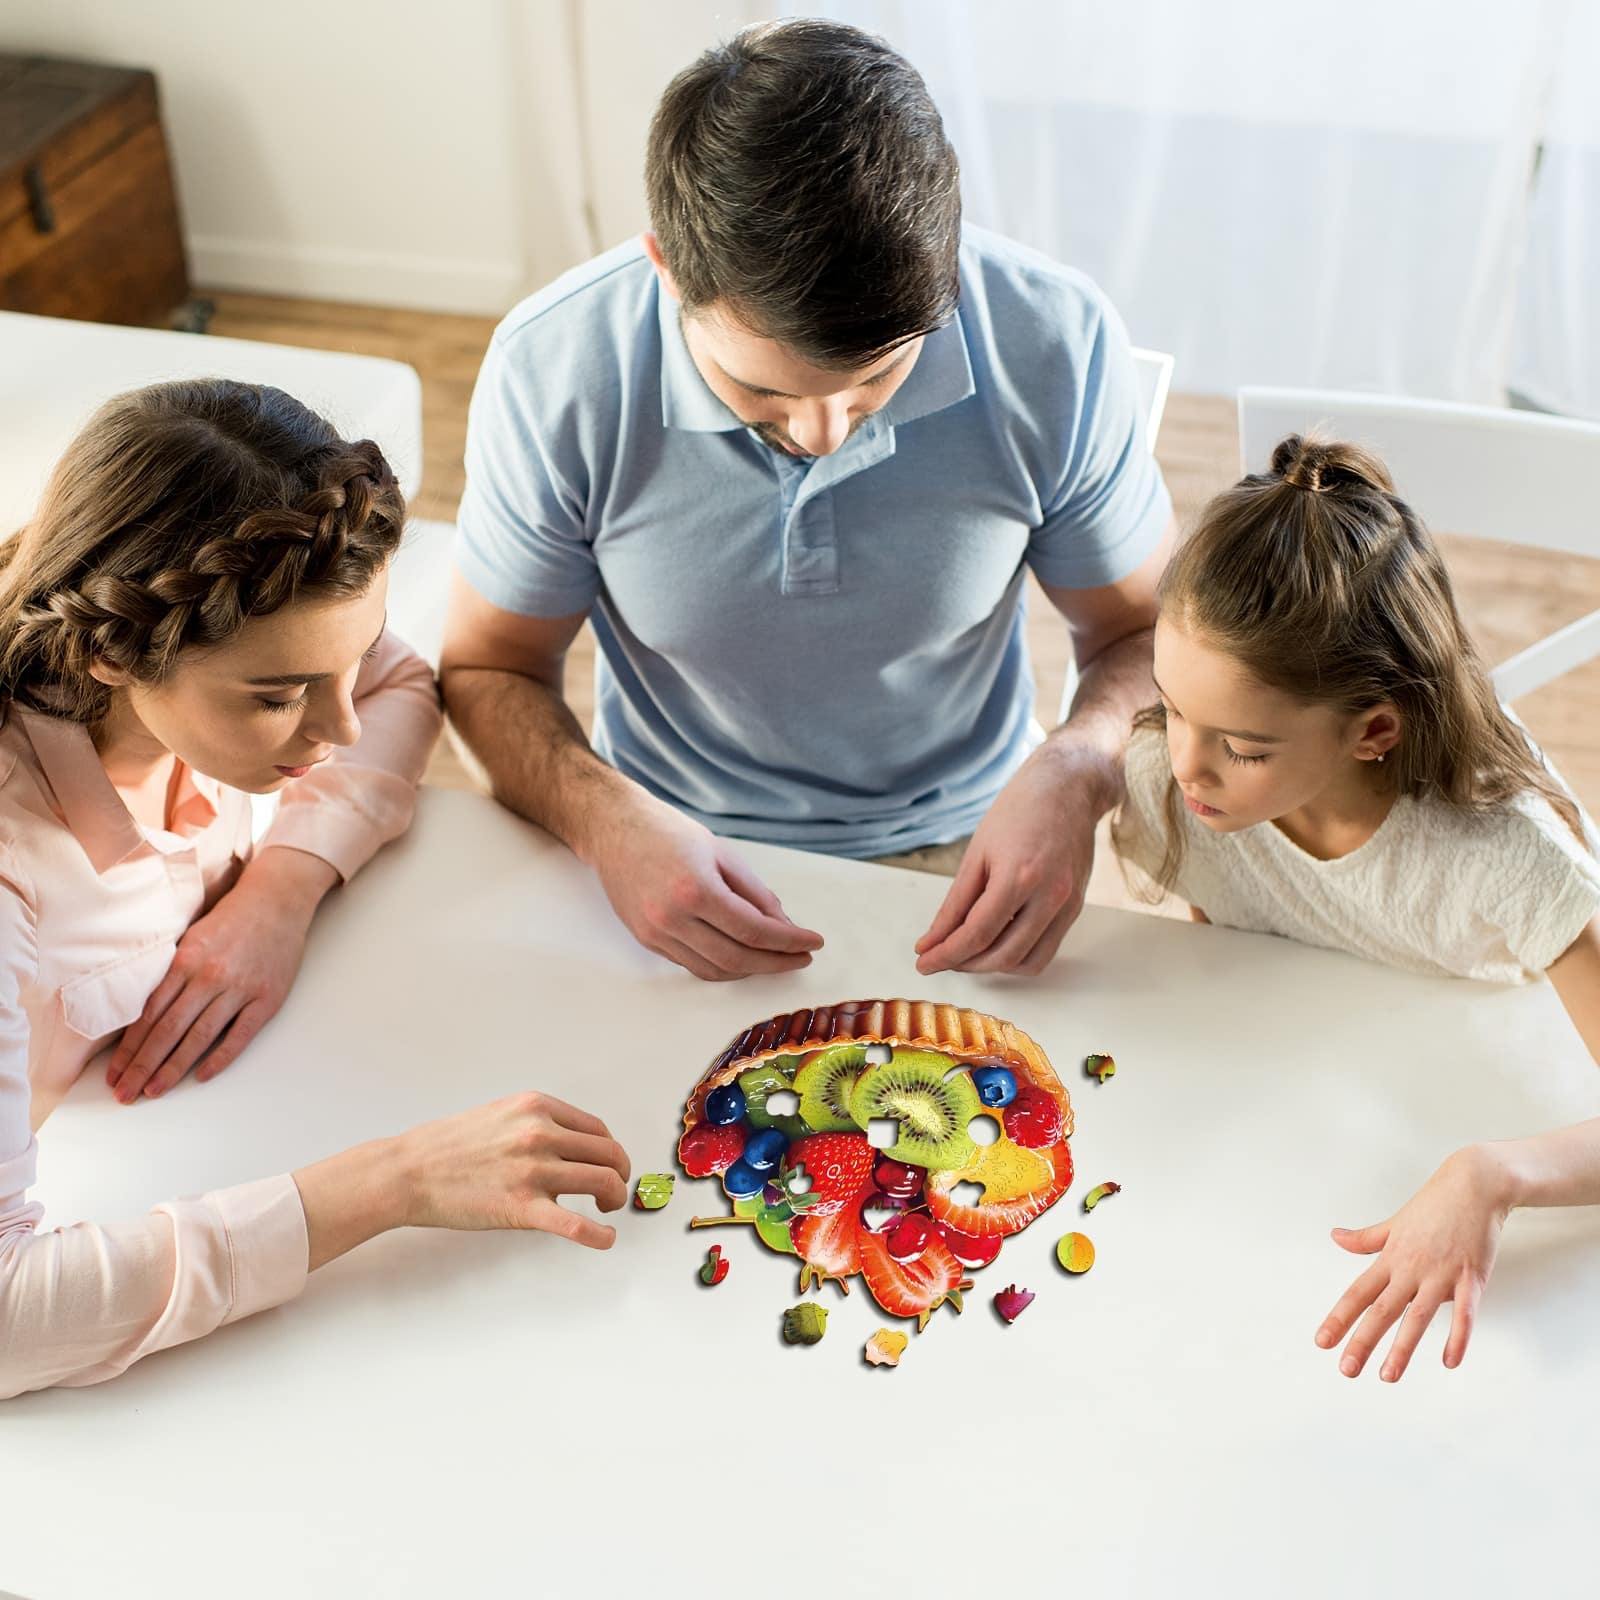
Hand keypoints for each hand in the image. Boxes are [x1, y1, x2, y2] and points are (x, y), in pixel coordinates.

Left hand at [107, 847, 337, 1102]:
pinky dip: (220, 1057)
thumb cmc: (231, 919)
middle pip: (167, 1031)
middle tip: (125, 1094)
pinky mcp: (267, 998)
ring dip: (173, 1068)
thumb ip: (171, 973)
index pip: (149, 1015)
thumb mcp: (191, 938)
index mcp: (185, 961)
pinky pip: (240, 1035)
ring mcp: (239, 989)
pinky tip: (201, 1076)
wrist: (277, 900)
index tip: (115, 1073)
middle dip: (142, 1066)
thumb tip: (143, 1014)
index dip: (129, 1048)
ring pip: (198, 1037)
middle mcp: (209, 977)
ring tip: (153, 1091)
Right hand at [295, 1092, 632, 1268]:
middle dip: (619, 1174)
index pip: (598, 1129)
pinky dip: (600, 1235)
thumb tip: (571, 1143)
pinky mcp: (523, 1208)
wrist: (407, 1171)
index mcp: (536, 1108)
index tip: (609, 1165)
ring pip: (603, 1182)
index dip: (610, 1151)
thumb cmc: (447, 1146)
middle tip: (613, 1189)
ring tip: (606, 1208)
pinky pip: (577, 1225)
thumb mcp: (500, 1114)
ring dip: (613, 1197)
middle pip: (609, 1154)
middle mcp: (540, 1134)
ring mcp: (533, 1171)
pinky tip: (606, 1238)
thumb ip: (537, 1123)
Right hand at [584, 789, 822, 980]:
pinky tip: (741, 955)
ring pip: (714, 970)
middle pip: (737, 958)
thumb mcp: (722, 854)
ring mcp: (656, 932)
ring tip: (774, 958)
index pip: (754, 930)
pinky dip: (721, 966)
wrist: (614, 830)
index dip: (789, 941)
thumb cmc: (669, 833)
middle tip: (800, 957)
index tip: (812, 943)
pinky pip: (692, 965)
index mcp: (695, 889)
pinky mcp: (647, 940)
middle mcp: (671, 917)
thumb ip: (755, 893)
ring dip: (750, 970)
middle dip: (776, 963)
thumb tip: (784, 925)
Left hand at [914, 741, 1109, 975]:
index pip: (977, 933)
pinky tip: (996, 943)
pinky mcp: (1075, 908)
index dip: (946, 954)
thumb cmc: (1019, 811)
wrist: (1068, 788)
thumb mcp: (977, 853)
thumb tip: (932, 941)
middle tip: (940, 957)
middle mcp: (1049, 895)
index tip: (924, 962)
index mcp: (1019, 876)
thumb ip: (955, 904)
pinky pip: (1046, 950)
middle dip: (965, 963)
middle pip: (1002, 954)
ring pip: (1027, 962)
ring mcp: (1067, 905)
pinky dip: (1018, 956)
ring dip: (992, 966)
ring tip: (967, 952)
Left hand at [1315, 1145, 1509, 1381]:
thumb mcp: (1394, 1222)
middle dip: (1362, 1341)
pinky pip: (1465, 1312)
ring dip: (1402, 1347)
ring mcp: (1441, 1273)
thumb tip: (1335, 1237)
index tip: (1322, 1341)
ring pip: (1417, 1316)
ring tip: (1388, 1376)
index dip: (1338, 1318)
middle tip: (1346, 1370)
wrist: (1475, 1184)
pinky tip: (1450, 1361)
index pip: (1358, 1293)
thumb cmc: (1434, 1204)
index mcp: (1391, 1257)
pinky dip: (1458, 1336)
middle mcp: (1411, 1268)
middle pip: (1381, 1310)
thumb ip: (1366, 1238)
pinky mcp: (1472, 1277)